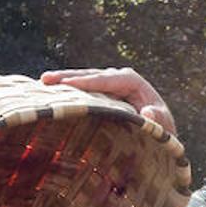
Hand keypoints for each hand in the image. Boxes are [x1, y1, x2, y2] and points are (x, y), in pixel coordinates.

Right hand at [40, 67, 175, 134]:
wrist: (161, 130)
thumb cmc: (162, 129)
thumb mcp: (163, 127)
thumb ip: (156, 120)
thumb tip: (148, 113)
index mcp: (132, 81)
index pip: (105, 80)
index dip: (85, 83)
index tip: (66, 86)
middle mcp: (119, 77)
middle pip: (90, 76)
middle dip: (67, 77)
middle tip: (46, 79)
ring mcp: (109, 83)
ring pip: (83, 80)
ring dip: (63, 82)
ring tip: (42, 83)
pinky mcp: (102, 91)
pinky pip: (83, 90)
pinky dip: (67, 91)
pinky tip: (49, 93)